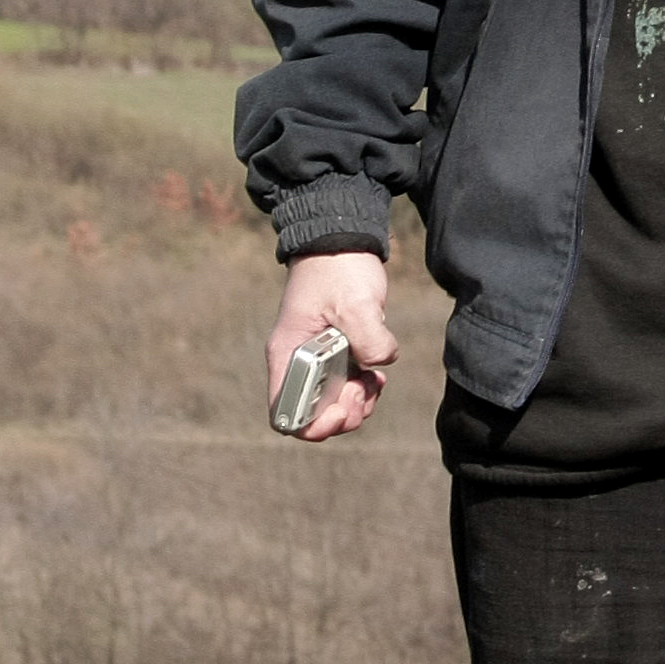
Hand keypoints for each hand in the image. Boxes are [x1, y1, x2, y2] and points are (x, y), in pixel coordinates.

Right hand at [266, 250, 396, 440]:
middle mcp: (299, 363)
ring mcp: (319, 360)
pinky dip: (365, 387)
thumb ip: (368, 338)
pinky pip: (349, 385)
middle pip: (314, 415)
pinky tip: (377, 372)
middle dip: (345, 413)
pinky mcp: (339, 352)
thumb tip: (379, 366)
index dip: (314, 424)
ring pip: (334, 403)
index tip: (342, 407)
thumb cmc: (338, 268)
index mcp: (288, 356)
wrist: (343, 238)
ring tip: (374, 381)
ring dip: (358, 402)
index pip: (286, 414)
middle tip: (365, 389)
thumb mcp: (356, 302)